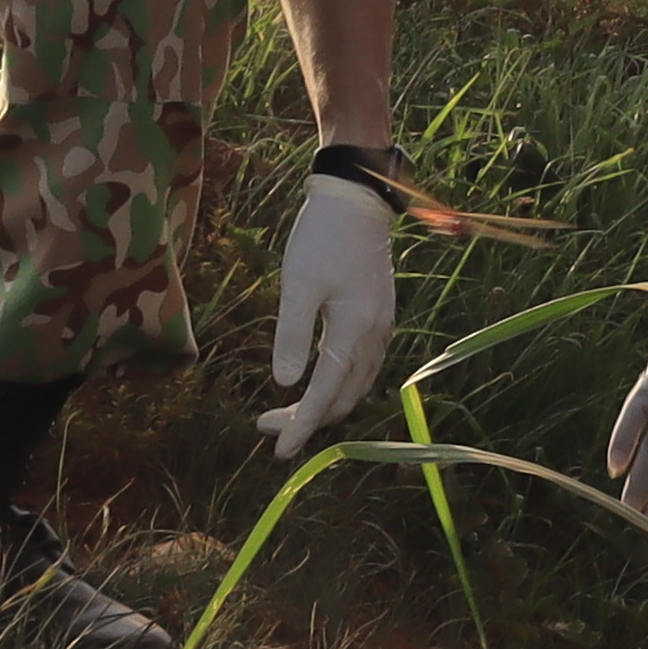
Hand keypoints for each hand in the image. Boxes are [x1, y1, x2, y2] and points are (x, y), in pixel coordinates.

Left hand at [256, 170, 402, 459]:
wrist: (357, 198)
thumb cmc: (322, 237)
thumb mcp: (298, 284)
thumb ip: (292, 335)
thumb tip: (285, 384)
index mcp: (355, 330)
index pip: (325, 394)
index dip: (301, 426)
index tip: (278, 450)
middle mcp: (374, 336)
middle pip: (343, 398)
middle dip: (307, 419)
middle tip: (266, 425)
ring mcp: (381, 327)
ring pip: (356, 386)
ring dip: (323, 405)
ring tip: (286, 412)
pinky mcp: (379, 317)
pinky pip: (362, 368)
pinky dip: (338, 386)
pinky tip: (316, 381)